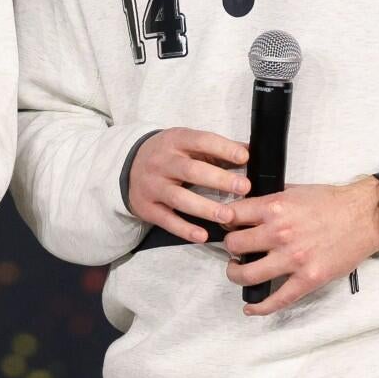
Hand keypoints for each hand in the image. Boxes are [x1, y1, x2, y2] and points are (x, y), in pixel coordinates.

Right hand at [126, 128, 252, 243]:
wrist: (128, 166)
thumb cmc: (168, 154)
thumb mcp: (186, 143)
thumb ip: (215, 148)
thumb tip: (250, 151)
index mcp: (174, 141)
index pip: (200, 141)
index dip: (222, 148)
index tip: (244, 157)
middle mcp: (161, 162)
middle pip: (190, 170)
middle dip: (218, 180)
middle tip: (244, 188)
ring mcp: (153, 186)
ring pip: (179, 197)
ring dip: (204, 208)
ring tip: (228, 216)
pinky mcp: (147, 207)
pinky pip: (166, 220)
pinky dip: (184, 229)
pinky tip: (202, 236)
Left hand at [218, 177, 378, 316]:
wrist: (365, 216)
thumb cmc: (332, 202)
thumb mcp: (294, 190)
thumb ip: (269, 199)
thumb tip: (246, 205)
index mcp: (274, 207)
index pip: (231, 215)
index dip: (224, 222)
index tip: (226, 226)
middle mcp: (279, 233)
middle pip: (234, 245)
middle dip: (230, 247)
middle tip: (234, 249)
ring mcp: (293, 258)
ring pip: (247, 274)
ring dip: (236, 274)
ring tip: (238, 271)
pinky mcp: (308, 279)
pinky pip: (278, 299)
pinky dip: (260, 306)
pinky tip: (251, 307)